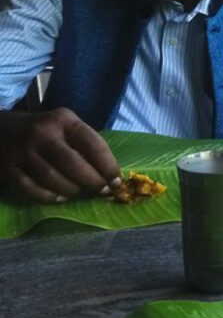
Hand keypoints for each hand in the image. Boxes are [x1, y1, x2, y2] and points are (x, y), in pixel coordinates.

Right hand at [0, 108, 121, 203]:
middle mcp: (42, 132)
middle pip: (72, 163)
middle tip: (102, 191)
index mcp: (64, 120)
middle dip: (92, 181)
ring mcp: (23, 150)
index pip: (92, 144)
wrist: (2, 129)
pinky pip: (30, 188)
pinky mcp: (8, 167)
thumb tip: (111, 175)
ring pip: (51, 177)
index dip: (108, 165)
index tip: (117, 181)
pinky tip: (59, 197)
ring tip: (80, 193)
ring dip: (71, 190)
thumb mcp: (66, 126)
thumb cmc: (46, 131)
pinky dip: (48, 196)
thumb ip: (85, 145)